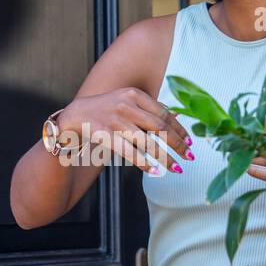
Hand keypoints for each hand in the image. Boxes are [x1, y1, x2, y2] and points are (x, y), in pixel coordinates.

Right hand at [56, 88, 194, 173]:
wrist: (75, 115)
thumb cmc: (106, 111)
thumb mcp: (127, 103)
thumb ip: (148, 110)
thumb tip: (178, 120)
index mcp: (134, 94)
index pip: (164, 113)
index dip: (179, 129)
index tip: (190, 142)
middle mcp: (126, 104)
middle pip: (159, 127)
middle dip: (177, 144)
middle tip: (189, 157)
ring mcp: (115, 119)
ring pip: (147, 141)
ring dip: (165, 157)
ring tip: (177, 168)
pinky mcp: (105, 134)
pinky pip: (129, 151)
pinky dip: (143, 162)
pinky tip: (154, 171)